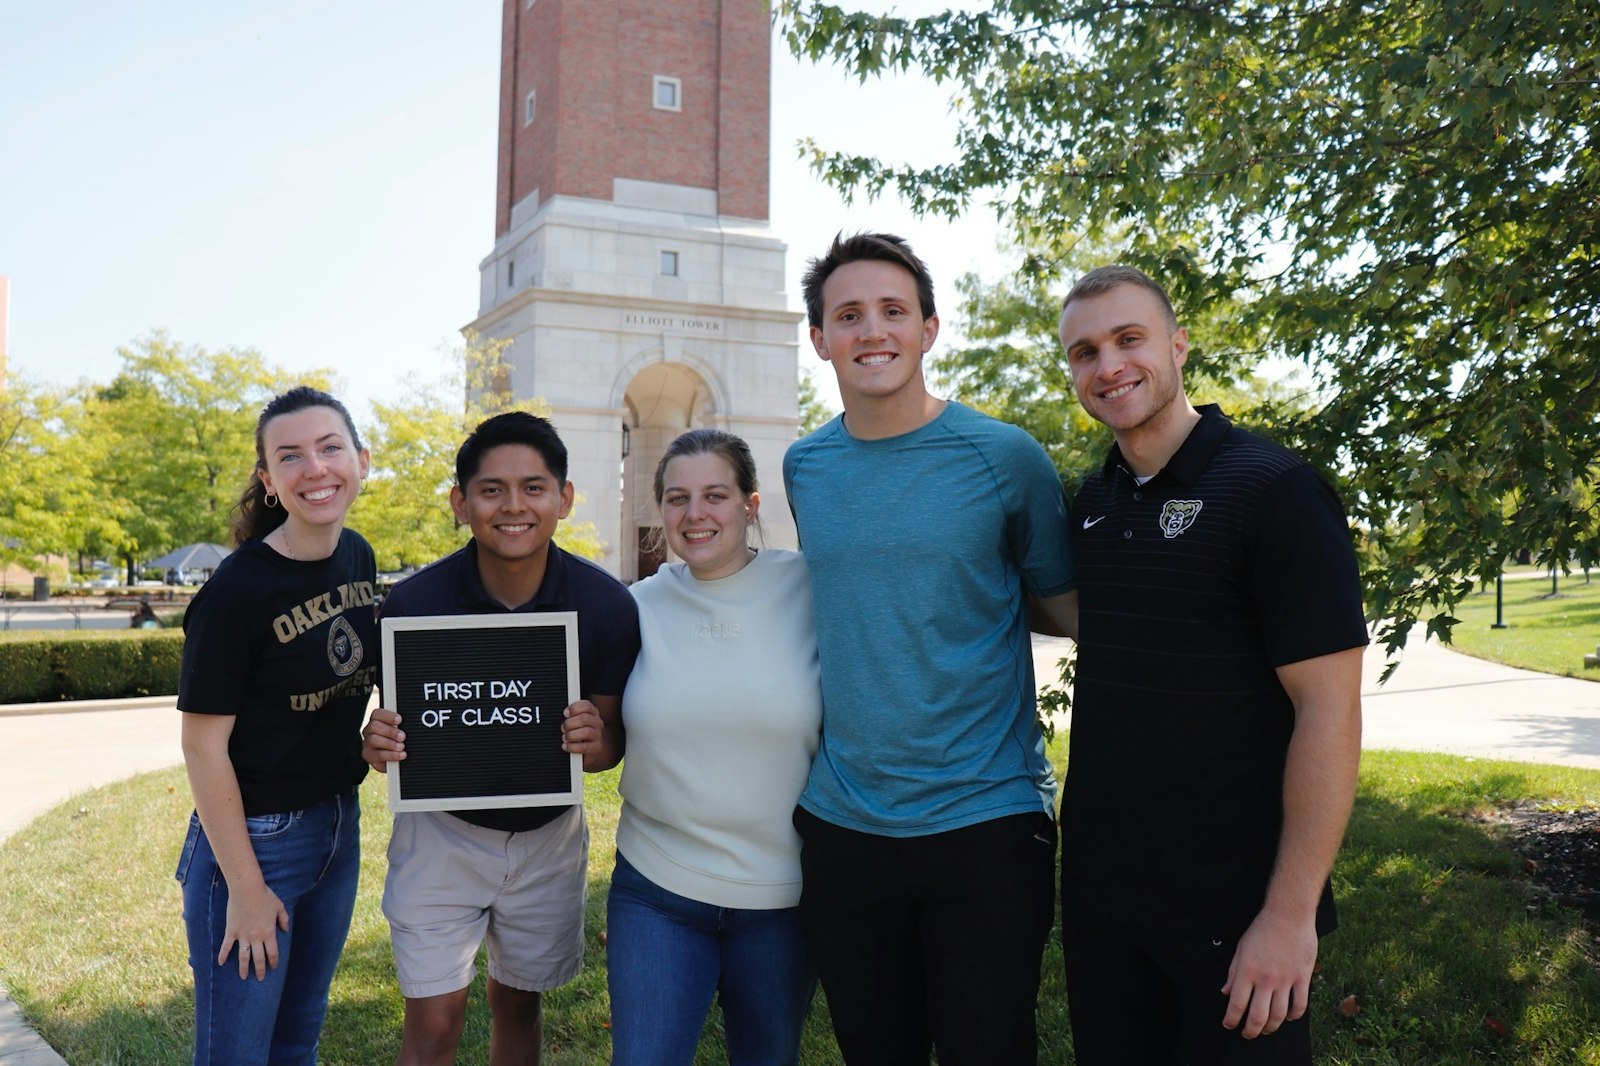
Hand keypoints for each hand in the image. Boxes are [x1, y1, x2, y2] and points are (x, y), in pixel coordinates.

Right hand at [219, 880, 289, 979]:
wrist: (247, 889)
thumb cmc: (265, 896)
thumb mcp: (279, 907)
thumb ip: (284, 920)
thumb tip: (286, 930)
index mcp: (269, 932)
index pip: (272, 952)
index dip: (273, 961)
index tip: (273, 967)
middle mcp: (256, 937)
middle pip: (258, 958)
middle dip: (260, 970)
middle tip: (260, 978)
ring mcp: (242, 935)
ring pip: (243, 956)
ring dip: (243, 968)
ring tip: (243, 977)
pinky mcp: (231, 931)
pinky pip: (226, 946)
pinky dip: (223, 956)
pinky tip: (220, 964)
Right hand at [361, 708, 404, 772]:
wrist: (396, 759)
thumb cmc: (400, 740)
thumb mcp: (403, 730)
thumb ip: (405, 725)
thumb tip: (415, 722)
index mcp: (377, 720)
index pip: (377, 713)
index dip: (388, 716)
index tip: (399, 720)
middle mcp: (370, 730)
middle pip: (374, 726)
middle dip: (390, 731)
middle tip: (402, 736)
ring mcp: (367, 743)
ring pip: (373, 740)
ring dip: (390, 743)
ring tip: (402, 747)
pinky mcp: (369, 756)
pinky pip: (378, 755)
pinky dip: (391, 755)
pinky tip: (401, 755)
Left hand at [561, 700, 602, 758]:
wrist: (592, 748)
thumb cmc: (581, 731)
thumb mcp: (578, 720)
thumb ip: (572, 714)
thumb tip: (566, 712)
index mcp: (593, 713)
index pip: (586, 705)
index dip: (574, 708)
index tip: (565, 713)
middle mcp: (597, 723)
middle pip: (584, 718)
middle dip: (569, 724)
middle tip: (563, 728)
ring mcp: (598, 735)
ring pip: (585, 732)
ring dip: (571, 735)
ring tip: (565, 738)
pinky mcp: (596, 748)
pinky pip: (583, 747)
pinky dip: (571, 747)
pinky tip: (566, 746)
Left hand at [1221, 907, 1317, 1037]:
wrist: (1288, 915)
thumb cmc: (1261, 929)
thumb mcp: (1241, 949)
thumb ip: (1233, 973)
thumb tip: (1226, 993)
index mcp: (1247, 971)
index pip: (1236, 1004)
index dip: (1231, 1019)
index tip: (1228, 1025)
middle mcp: (1266, 979)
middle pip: (1258, 1016)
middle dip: (1251, 1031)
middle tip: (1248, 1034)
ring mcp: (1286, 980)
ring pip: (1279, 1015)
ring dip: (1271, 1027)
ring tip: (1266, 1029)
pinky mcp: (1302, 978)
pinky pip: (1300, 1005)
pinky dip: (1295, 1016)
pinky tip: (1290, 1017)